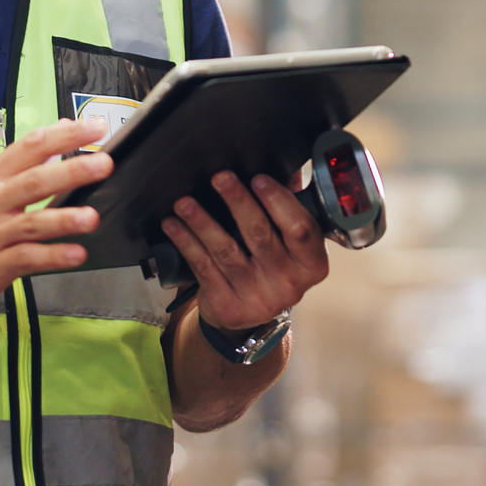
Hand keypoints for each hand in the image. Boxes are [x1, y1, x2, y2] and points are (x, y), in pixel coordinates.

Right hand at [0, 118, 112, 311]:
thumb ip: (20, 164)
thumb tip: (56, 140)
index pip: (31, 146)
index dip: (65, 135)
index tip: (94, 128)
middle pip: (35, 181)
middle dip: (71, 170)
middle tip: (102, 163)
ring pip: (33, 222)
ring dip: (65, 218)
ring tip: (92, 216)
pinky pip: (28, 259)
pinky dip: (54, 256)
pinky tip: (77, 253)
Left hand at [162, 171, 329, 332]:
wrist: (250, 315)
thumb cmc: (272, 265)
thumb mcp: (289, 243)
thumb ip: (290, 206)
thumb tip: (286, 170)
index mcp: (312, 265)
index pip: (301, 230)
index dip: (279, 202)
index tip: (259, 178)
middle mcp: (289, 285)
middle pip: (260, 235)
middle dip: (238, 202)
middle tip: (219, 177)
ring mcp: (258, 299)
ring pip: (226, 252)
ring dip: (202, 222)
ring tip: (184, 202)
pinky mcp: (229, 306)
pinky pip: (203, 268)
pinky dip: (186, 243)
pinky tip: (173, 225)